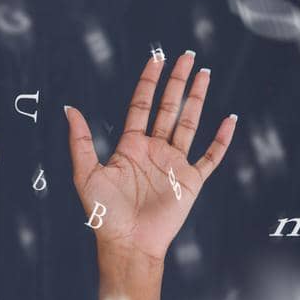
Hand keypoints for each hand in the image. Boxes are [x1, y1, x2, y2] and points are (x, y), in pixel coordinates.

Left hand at [63, 51, 235, 264]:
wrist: (128, 243)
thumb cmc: (104, 213)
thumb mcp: (86, 173)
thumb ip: (80, 141)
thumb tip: (69, 109)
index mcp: (131, 146)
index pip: (142, 105)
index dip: (149, 81)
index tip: (156, 58)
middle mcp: (154, 150)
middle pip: (169, 107)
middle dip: (178, 81)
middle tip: (187, 55)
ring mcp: (174, 164)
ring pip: (190, 123)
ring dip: (198, 99)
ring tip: (205, 74)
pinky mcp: (191, 181)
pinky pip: (210, 156)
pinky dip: (221, 139)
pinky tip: (229, 119)